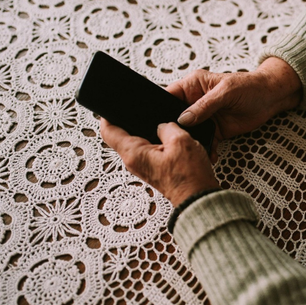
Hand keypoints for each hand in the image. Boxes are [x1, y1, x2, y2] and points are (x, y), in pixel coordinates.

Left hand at [100, 119, 219, 205]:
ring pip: (138, 142)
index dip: (108, 115)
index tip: (113, 106)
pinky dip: (156, 142)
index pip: (108, 131)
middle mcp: (133, 162)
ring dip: (147, 132)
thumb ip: (167, 126)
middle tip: (141, 109)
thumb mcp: (180, 141)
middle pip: (122, 135)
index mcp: (133, 153)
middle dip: (131, 121)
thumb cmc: (188, 177)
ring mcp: (143, 167)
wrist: (198, 199)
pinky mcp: (153, 170)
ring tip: (159, 122)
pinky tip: (169, 137)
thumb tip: (163, 124)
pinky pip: (149, 151)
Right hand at [167, 57, 301, 160]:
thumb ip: (204, 105)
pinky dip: (205, 149)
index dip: (160, 108)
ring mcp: (204, 117)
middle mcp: (195, 101)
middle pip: (175, 117)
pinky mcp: (215, 130)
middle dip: (173, 130)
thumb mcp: (226, 91)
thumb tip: (183, 119)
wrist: (270, 98)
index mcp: (193, 85)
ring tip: (190, 151)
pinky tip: (209, 155)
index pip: (169, 96)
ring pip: (189, 132)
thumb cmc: (249, 86)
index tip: (156, 122)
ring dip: (190, 142)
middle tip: (171, 142)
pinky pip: (205, 141)